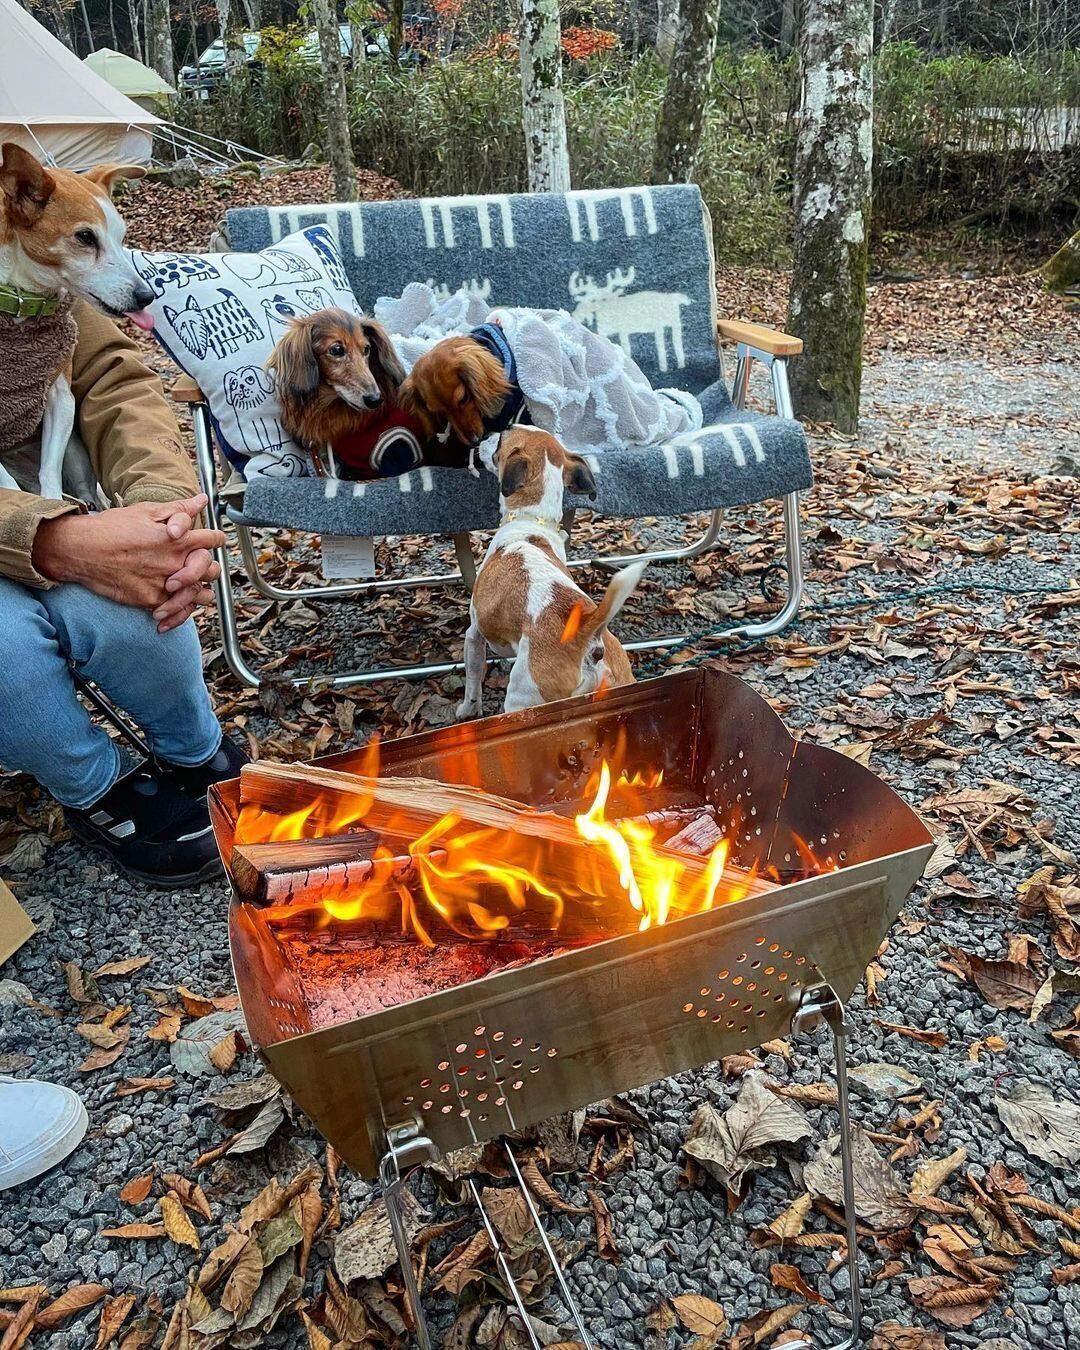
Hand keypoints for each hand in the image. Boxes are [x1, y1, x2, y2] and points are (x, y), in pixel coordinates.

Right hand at [33, 496, 224, 620]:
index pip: (212, 540)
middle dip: (208, 566)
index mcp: (177, 539)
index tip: (216, 540)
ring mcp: (165, 583)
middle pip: (211, 569)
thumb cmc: (110, 528)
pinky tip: (172, 602)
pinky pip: (178, 610)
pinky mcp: (152, 600)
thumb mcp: (146, 511)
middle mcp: (175, 562)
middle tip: (198, 563)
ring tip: (188, 584)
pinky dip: (179, 610)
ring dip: (198, 590)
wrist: (80, 550)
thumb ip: (178, 510)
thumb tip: (200, 500)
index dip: (217, 539)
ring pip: (200, 594)